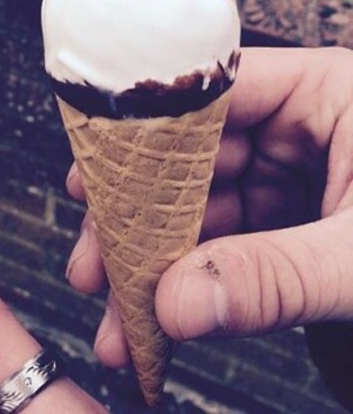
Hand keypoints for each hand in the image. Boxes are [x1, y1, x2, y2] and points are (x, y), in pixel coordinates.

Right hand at [65, 47, 352, 360]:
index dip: (145, 137)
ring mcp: (291, 173)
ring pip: (202, 209)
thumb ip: (277, 276)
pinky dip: (194, 283)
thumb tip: (175, 304)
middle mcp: (297, 125)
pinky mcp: (291, 218)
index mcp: (325, 92)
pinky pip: (226, 242)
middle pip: (192, 161)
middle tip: (93, 273)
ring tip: (121, 323)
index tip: (91, 179)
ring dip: (159, 266)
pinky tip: (163, 319)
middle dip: (140, 225)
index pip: (212, 97)